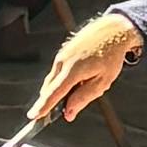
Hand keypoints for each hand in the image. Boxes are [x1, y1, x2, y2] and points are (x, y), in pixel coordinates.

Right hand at [34, 8, 140, 127]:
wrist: (113, 30)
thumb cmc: (111, 55)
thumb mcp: (102, 82)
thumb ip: (83, 98)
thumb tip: (68, 113)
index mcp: (73, 70)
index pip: (54, 93)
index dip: (43, 106)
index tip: (33, 116)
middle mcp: (63, 62)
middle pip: (49, 88)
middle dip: (49, 102)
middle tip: (52, 115)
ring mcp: (61, 55)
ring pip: (53, 80)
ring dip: (57, 91)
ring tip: (74, 93)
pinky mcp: (63, 52)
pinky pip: (57, 72)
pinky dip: (61, 81)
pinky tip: (76, 81)